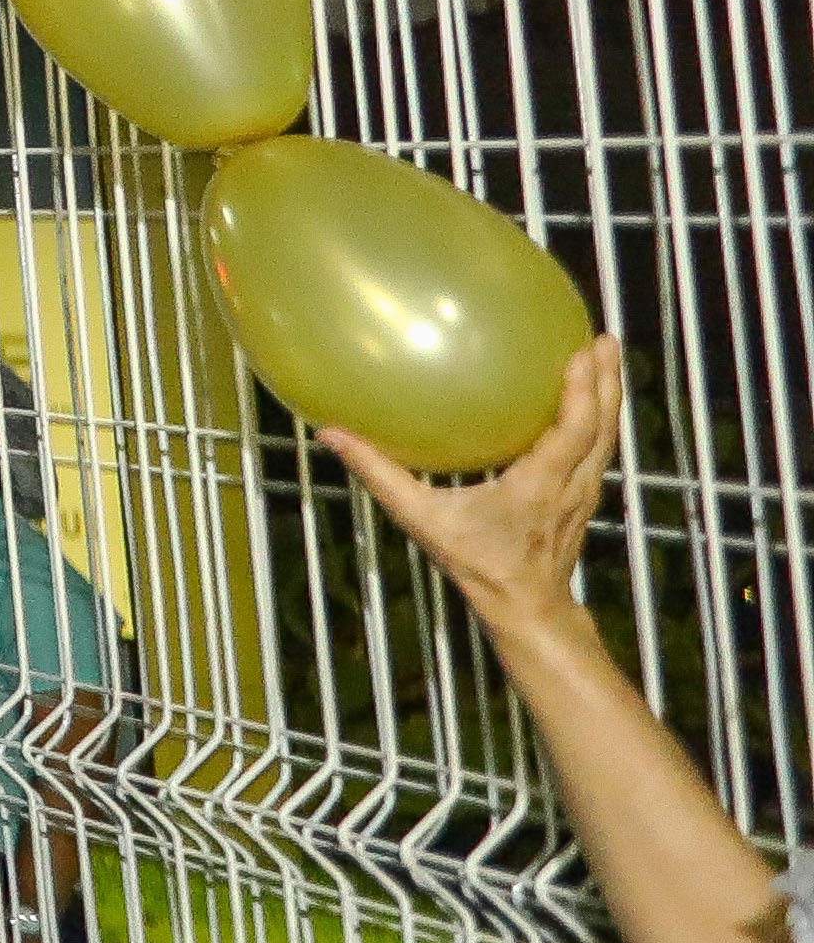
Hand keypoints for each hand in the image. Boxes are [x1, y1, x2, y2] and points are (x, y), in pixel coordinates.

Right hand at [320, 334, 623, 626]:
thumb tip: (333, 435)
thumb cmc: (474, 563)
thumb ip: (380, 476)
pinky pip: (600, 446)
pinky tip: (590, 394)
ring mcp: (585, 491)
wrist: (524, 605)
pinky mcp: (585, 494)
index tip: (579, 355)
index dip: (580, 394)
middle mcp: (571, 485)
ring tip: (603, 352)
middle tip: (603, 337)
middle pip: (602, 426)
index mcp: (538, 486)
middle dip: (606, 380)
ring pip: (608, 435)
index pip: (571, 434)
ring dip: (610, 392)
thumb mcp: (421, 519)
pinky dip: (600, 414)